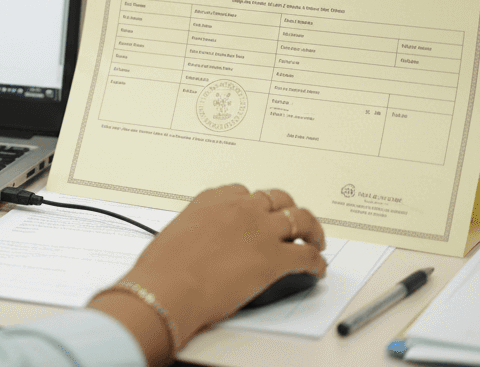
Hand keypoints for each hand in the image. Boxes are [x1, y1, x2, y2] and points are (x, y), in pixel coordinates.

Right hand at [88, 184, 325, 363]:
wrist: (169, 287)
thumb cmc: (163, 267)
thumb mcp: (175, 234)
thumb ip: (196, 231)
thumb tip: (200, 245)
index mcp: (212, 200)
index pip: (244, 193)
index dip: (256, 205)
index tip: (258, 214)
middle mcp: (240, 208)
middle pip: (277, 199)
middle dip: (288, 210)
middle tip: (293, 224)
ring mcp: (261, 230)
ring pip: (300, 219)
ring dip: (311, 230)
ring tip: (315, 240)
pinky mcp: (276, 258)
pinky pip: (307, 255)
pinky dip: (316, 262)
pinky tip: (316, 268)